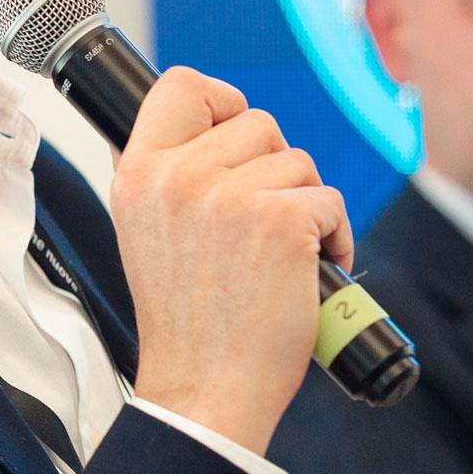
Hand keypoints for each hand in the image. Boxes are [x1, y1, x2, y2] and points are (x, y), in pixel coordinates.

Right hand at [115, 68, 350, 452]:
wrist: (204, 388)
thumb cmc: (187, 321)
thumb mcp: (145, 232)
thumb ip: (167, 177)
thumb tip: (207, 127)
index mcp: (138, 175)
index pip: (180, 85)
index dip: (220, 100)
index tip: (233, 133)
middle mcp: (179, 178)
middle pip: (258, 122)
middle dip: (274, 168)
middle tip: (259, 224)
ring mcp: (230, 197)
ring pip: (299, 161)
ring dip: (306, 204)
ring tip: (281, 255)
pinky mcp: (281, 221)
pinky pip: (330, 201)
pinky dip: (334, 237)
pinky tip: (308, 271)